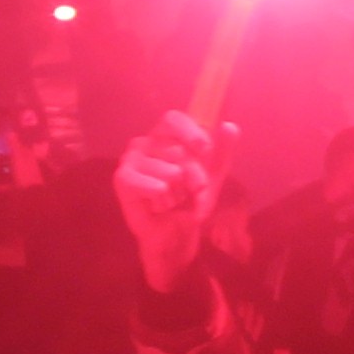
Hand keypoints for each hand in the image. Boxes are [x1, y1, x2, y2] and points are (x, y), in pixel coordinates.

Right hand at [114, 116, 219, 295]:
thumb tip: (230, 126)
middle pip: (178, 151)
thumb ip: (222, 150)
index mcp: (168, 136)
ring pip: (166, 170)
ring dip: (177, 193)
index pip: (173, 119)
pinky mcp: (123, 178)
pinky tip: (160, 202)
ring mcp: (132, 159)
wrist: (175, 233)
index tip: (205, 149)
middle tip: (193, 192)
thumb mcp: (213, 175)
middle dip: (195, 177)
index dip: (189, 132)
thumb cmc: (191, 200)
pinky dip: (157, 193)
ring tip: (173, 201)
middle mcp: (148, 143)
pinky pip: (142, 181)